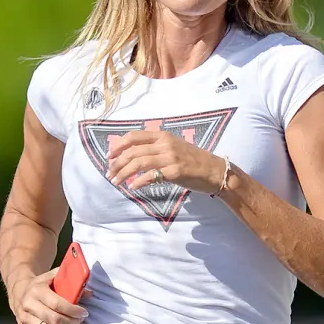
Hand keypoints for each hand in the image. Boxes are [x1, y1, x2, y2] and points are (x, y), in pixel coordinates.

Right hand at [12, 270, 87, 323]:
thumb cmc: (41, 285)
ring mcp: (24, 319)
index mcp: (36, 290)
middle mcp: (28, 305)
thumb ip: (70, 282)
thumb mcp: (53, 277)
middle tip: (80, 321)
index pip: (58, 305)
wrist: (19, 292)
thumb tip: (89, 293)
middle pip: (55, 321)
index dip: (73, 311)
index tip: (83, 312)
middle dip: (72, 323)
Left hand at [106, 130, 225, 193]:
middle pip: (133, 151)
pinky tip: (132, 187)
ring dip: (123, 173)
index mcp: (163, 135)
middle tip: (109, 174)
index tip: (109, 156)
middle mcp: (165, 144)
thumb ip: (156, 148)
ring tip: (115, 182)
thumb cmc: (193, 161)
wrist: (214, 170)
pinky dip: (138, 182)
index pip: (134, 136)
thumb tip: (135, 155)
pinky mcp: (175, 172)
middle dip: (117, 163)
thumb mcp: (173, 148)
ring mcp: (170, 157)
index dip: (118, 145)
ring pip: (138, 163)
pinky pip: (151, 176)